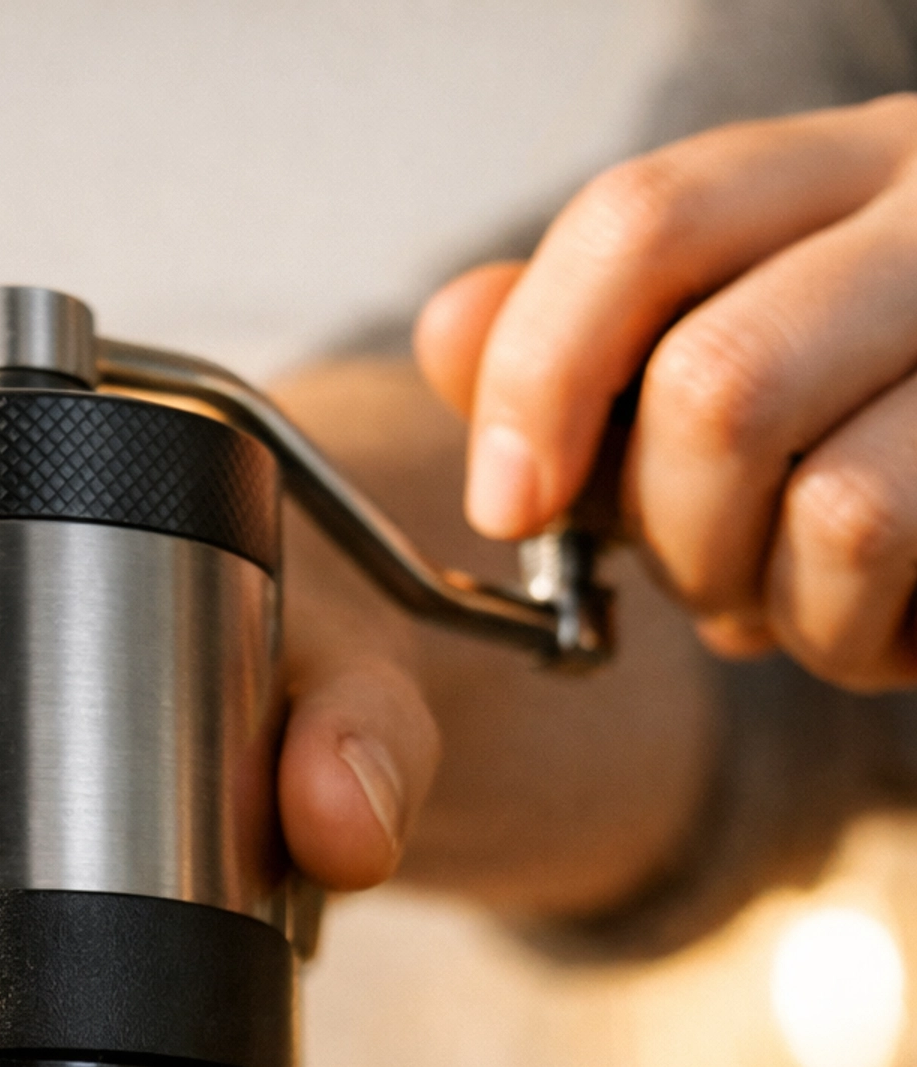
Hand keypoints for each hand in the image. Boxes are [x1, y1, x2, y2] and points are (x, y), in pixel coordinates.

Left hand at [416, 96, 916, 690]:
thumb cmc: (884, 435)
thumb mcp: (740, 361)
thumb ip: (595, 349)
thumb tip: (449, 332)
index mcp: (846, 169)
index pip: (644, 222)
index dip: (540, 375)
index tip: (509, 505)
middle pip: (717, 385)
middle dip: (672, 538)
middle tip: (704, 579)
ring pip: (833, 510)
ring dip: (779, 610)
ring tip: (811, 605)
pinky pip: (907, 582)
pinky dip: (856, 644)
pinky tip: (887, 625)